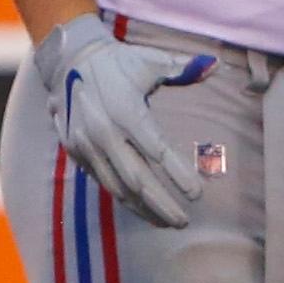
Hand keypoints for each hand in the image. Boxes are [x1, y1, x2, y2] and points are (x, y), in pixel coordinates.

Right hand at [34, 14, 214, 227]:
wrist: (67, 60)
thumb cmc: (118, 61)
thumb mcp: (150, 60)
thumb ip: (183, 67)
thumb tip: (215, 64)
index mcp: (125, 110)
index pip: (157, 150)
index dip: (177, 174)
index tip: (197, 194)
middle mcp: (103, 131)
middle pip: (137, 179)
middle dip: (162, 203)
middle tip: (185, 221)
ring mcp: (86, 144)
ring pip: (117, 186)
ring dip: (143, 208)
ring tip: (168, 222)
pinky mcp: (75, 150)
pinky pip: (103, 181)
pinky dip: (123, 198)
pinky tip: (142, 209)